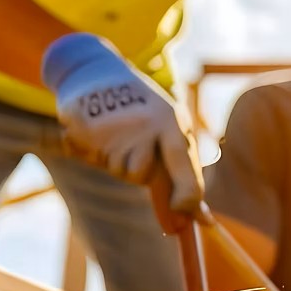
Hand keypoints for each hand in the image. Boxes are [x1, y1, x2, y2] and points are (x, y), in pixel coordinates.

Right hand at [41, 33, 201, 210]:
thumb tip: (203, 219)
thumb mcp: (170, 129)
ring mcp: (116, 125)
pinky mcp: (87, 126)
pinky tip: (97, 131)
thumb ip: (184, 172)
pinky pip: (92, 158)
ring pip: (117, 169)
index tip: (182, 210)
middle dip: (138, 172)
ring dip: (115, 160)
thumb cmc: (144, 110)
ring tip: (116, 133)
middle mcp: (145, 122)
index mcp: (172, 121)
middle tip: (134, 149)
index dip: (186, 196)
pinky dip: (92, 150)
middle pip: (141, 174)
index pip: (184, 167)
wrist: (98, 71)